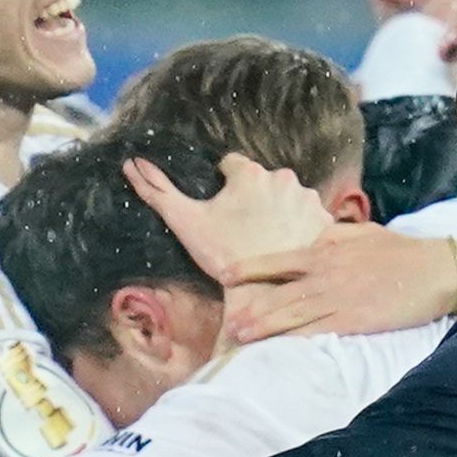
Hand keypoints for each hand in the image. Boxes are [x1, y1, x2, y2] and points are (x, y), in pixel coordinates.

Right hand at [126, 151, 330, 284]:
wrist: (263, 293)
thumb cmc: (222, 256)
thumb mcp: (185, 223)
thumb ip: (157, 190)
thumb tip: (130, 164)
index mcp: (249, 173)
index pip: (232, 165)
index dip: (224, 186)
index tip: (224, 212)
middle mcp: (282, 177)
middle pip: (262, 180)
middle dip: (254, 198)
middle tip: (243, 230)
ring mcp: (307, 197)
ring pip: (287, 196)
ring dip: (279, 210)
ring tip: (267, 240)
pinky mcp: (326, 219)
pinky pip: (311, 215)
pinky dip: (302, 226)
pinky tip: (288, 246)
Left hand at [219, 226, 456, 343]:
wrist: (439, 270)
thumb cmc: (404, 252)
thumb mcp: (364, 234)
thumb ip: (333, 238)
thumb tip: (313, 242)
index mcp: (326, 252)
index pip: (279, 261)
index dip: (250, 269)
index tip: (226, 274)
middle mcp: (325, 275)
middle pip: (279, 294)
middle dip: (250, 309)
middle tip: (228, 322)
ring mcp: (337, 299)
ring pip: (292, 316)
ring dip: (264, 328)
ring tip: (240, 336)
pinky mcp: (353, 321)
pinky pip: (317, 332)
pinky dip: (295, 341)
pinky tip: (277, 349)